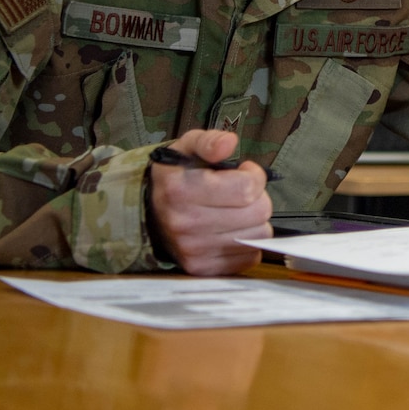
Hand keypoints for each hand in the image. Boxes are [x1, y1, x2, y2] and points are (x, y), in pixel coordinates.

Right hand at [148, 129, 272, 274]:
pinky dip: (247, 243)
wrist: (149, 214)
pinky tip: (231, 231)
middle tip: (240, 194)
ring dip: (253, 221)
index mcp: (182, 191)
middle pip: (259, 212)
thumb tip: (229, 143)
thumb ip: (209, 141)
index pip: (248, 187)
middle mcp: (186, 223)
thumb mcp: (187, 148)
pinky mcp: (202, 268)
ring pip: (258, 235)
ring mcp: (194, 250)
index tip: (243, 172)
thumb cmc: (177, 179)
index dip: (253, 175)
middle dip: (256, 198)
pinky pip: (249, 258)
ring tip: (235, 212)